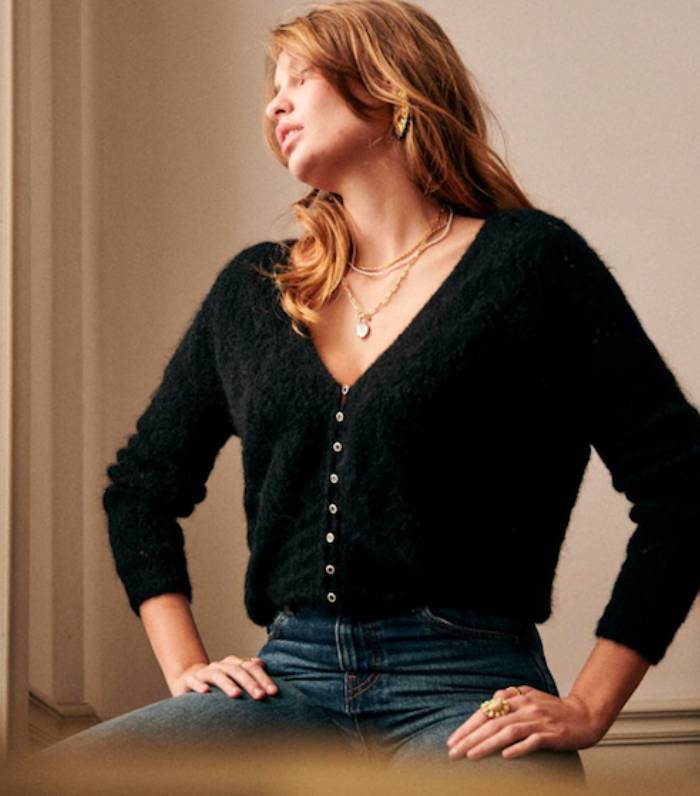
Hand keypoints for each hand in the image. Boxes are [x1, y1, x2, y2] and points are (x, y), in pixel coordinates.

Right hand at [171, 656, 278, 699]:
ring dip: (227, 684)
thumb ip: (250, 673)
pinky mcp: (189, 681)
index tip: (273, 692)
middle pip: (237, 671)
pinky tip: (206, 692)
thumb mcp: (235, 679)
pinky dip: (199, 685)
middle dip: (250, 683)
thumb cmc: (219, 684)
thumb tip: (262, 664)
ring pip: (217, 675)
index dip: (263, 678)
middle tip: (260, 696)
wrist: (189, 680)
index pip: (251, 667)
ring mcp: (205, 672)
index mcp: (234, 664)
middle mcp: (220, 666)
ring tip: (236, 695)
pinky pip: (194, 681)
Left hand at [446, 685, 606, 760]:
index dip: (467, 726)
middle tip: (453, 752)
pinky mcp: (553, 734)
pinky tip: (506, 756)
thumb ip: (508, 700)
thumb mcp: (528, 698)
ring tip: (470, 756)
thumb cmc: (553, 710)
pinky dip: (519, 748)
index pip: (485, 711)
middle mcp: (525, 706)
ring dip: (486, 744)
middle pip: (492, 722)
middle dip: (470, 738)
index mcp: (516, 697)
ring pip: (507, 731)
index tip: (452, 741)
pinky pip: (533, 741)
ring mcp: (539, 719)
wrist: (584, 715)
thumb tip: (487, 706)